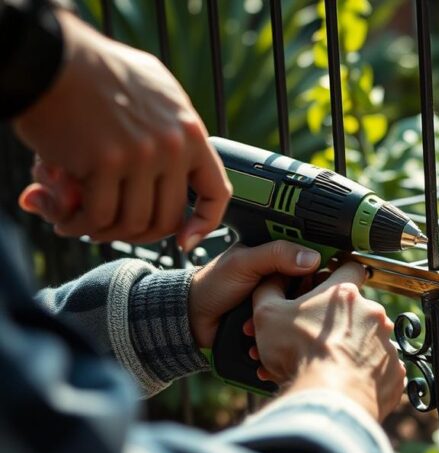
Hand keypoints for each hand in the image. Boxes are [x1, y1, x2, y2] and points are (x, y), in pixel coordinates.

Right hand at [13, 11, 229, 250]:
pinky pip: (100, 215)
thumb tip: (190, 147)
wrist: (53, 58)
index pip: (215, 192)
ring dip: (108, 232)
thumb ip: (175, 121)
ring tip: (86, 225)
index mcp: (191, 132)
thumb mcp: (157, 88)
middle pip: (168, 217)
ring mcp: (140, 156)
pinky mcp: (103, 163)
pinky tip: (68, 221)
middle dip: (141, 233)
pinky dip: (83, 225)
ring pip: (135, 221)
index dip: (205, 224)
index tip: (186, 239)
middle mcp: (172, 147)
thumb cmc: (101, 70)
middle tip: (114, 230)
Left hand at [188, 242, 321, 348]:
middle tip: (294, 303)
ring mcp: (281, 302)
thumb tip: (313, 258)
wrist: (194, 320)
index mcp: (277, 256)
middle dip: (305, 298)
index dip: (321, 268)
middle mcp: (283, 279)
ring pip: (304, 309)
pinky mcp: (277, 322)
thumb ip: (276, 254)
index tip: (325, 278)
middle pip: (313, 286)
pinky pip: (291, 327)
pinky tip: (277, 335)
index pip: (311, 259)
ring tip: (275, 321)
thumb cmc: (213, 285)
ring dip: (293, 317)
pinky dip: (286, 332)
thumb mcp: (244, 263)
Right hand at [249, 262, 406, 421]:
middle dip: (339, 322)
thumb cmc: (298, 354)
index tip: (328, 289)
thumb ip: (269, 289)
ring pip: (369, 340)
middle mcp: (373, 314)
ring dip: (353, 349)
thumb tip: (274, 279)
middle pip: (357, 310)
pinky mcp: (395, 370)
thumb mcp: (267, 315)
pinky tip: (347, 381)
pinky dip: (365, 373)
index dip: (338, 275)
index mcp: (345, 294)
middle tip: (318, 341)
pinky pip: (380, 368)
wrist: (329, 398)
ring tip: (330, 366)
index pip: (350, 268)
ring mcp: (388, 342)